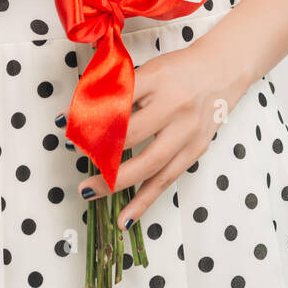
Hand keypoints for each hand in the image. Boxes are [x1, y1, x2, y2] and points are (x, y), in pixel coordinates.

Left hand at [60, 33, 250, 228]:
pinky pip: (166, 181)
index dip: (90, 114)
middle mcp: (175, 106)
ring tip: (89, 191)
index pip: (117, 100)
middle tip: (76, 154)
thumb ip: (119, 91)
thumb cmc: (178, 70)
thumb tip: (81, 114)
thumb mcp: (147, 69)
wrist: (221, 72)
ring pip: (148, 165)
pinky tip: (126, 218)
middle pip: (131, 135)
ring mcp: (187, 132)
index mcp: (157, 79)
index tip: (67, 125)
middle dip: (98, 148)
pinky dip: (144, 201)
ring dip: (115, 183)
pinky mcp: (195, 151)